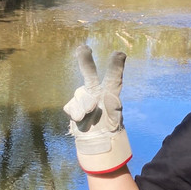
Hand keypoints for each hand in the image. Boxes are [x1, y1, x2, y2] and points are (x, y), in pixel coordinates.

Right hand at [63, 44, 131, 173]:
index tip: (119, 54)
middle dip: (85, 61)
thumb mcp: (116, 120)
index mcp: (110, 93)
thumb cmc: (110, 129)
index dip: (116, 66)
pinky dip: (75, 112)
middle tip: (82, 48)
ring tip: (90, 112)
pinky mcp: (73, 108)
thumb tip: (96, 99)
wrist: (97, 141)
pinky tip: (80, 119)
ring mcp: (83, 99)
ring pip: (80, 94)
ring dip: (84, 104)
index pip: (114, 78)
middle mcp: (96, 92)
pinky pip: (71, 106)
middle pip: (89, 74)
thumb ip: (111, 107)